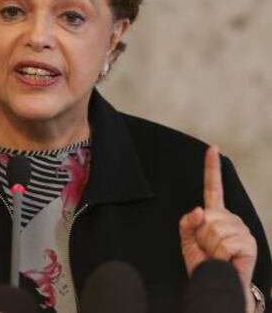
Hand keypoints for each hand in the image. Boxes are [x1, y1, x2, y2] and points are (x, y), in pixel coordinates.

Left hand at [179, 145, 256, 311]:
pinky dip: (219, 255)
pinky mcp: (248, 241)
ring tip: (217, 257)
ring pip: (214, 230)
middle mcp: (229, 218)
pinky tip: (226, 260)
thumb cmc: (203, 263)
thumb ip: (187, 222)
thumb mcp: (187, 240)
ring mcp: (240, 228)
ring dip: (210, 248)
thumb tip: (200, 211)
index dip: (212, 167)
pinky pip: (224, 243)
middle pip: (207, 216)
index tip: (213, 148)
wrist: (217, 286)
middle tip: (209, 250)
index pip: (213, 186)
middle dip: (201, 236)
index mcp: (215, 213)